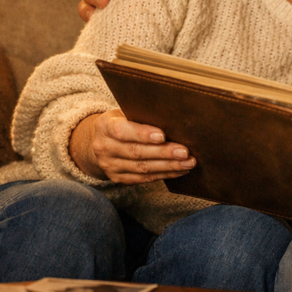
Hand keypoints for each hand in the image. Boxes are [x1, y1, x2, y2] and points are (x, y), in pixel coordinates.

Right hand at [69, 108, 195, 183]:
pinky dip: (164, 174)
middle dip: (163, 153)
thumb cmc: (123, 121)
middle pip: (136, 152)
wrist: (103, 140)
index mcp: (105, 126)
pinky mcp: (118, 178)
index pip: (122, 131)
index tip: (162, 136)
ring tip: (188, 163)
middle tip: (184, 152)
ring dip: (168, 166)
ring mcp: (110, 165)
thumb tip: (173, 118)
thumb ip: (142, 115)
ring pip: (142, 168)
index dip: (142, 134)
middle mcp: (104, 147)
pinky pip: (144, 179)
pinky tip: (180, 171)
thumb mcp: (126, 112)